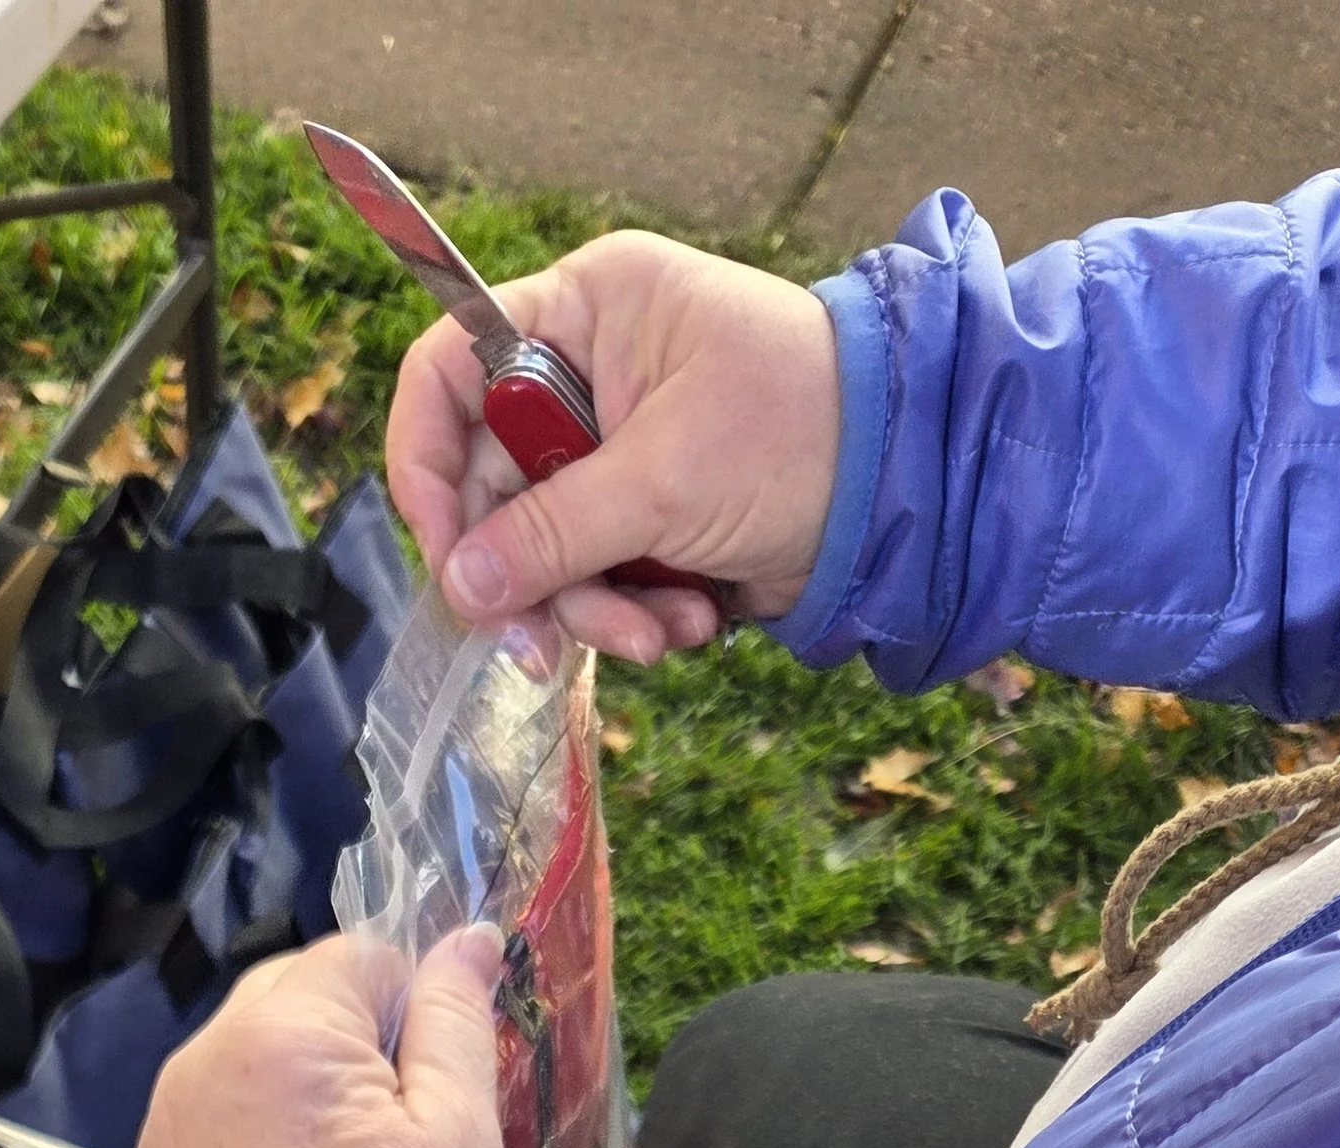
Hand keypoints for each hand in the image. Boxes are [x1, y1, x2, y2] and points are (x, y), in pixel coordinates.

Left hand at [137, 930, 504, 1147]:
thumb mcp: (458, 1127)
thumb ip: (457, 1019)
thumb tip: (467, 941)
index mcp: (281, 1032)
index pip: (356, 956)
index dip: (406, 1005)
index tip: (426, 1076)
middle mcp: (204, 1062)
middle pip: (289, 995)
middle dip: (344, 1037)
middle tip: (389, 1130)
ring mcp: (168, 1124)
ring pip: (247, 1057)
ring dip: (296, 1087)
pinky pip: (214, 1120)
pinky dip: (255, 1139)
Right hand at [387, 231, 841, 662]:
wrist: (914, 488)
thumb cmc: (802, 431)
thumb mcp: (665, 481)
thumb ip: (552, 536)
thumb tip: (459, 590)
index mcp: (586, 310)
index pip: (449, 371)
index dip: (425, 461)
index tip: (444, 551)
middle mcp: (587, 372)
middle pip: (491, 486)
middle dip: (529, 575)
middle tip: (541, 644)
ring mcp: (616, 449)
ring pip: (542, 550)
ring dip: (591, 611)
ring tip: (660, 634)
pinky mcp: (648, 516)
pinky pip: (595, 578)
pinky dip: (635, 615)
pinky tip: (692, 622)